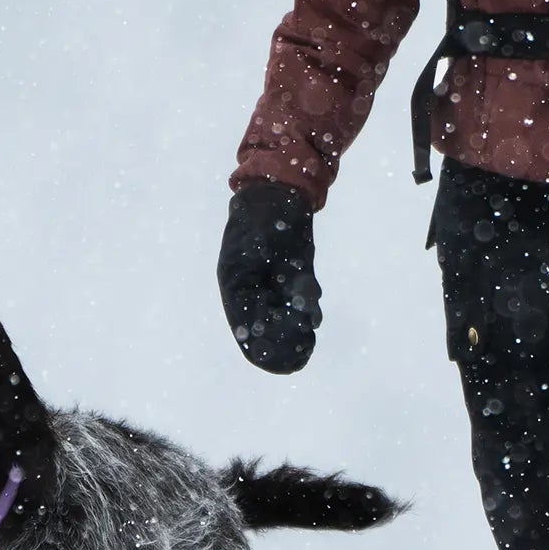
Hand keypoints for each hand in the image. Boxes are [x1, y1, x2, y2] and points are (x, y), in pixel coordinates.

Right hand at [218, 180, 321, 373]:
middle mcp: (252, 285)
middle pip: (264, 324)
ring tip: (307, 348)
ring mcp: (272, 279)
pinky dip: (306, 310)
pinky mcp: (293, 272)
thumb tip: (266, 303)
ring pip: (283, 314)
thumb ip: (262, 279)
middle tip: (297, 358)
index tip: (271, 360)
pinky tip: (314, 321)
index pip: (244, 322)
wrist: (280, 189)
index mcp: (235, 282)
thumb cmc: (262, 215)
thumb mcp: (257, 244)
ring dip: (294, 330)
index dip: (257, 344)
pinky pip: (297, 298)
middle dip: (280, 342)